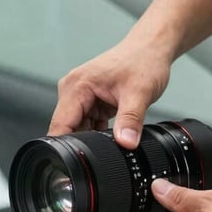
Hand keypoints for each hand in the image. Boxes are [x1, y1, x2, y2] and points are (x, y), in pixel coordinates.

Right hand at [48, 39, 171, 148]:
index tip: (78, 163)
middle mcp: (73, 90)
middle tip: (108, 146)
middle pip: (66, 130)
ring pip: (78, 130)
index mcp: (76, 86)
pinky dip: (100, 132)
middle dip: (83, 144)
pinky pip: (88, 126)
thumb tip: (125, 143)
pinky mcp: (89, 102)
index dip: (66, 147)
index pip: (60, 125)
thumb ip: (131, 120)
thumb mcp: (140, 93)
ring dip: (94, 138)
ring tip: (116, 130)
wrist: (151, 49)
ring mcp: (80, 97)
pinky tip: (115, 128)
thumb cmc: (143, 61)